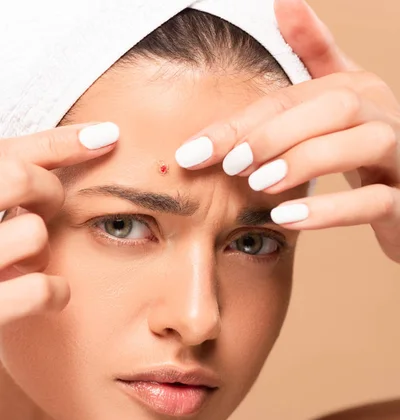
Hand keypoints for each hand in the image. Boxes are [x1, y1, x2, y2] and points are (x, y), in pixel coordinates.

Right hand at [0, 122, 118, 325]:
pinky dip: (54, 291)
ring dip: (44, 249)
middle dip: (48, 192)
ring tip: (27, 262)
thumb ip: (8, 174)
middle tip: (47, 210)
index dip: (60, 141)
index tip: (109, 136)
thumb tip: (96, 139)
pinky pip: (38, 289)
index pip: (5, 151)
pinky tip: (49, 294)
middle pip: (19, 178)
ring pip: (32, 233)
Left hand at [175, 0, 399, 262]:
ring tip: (259, 184)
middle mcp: (386, 115)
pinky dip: (329, 209)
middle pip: (335, 106)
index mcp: (361, 90)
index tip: (196, 150)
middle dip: (277, 132)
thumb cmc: (364, 152)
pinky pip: (374, 201)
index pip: (294, 98)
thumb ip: (314, 58)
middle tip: (232, 164)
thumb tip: (283, 3)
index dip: (244, 122)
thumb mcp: (340, 102)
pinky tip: (286, 217)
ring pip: (363, 143)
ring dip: (305, 160)